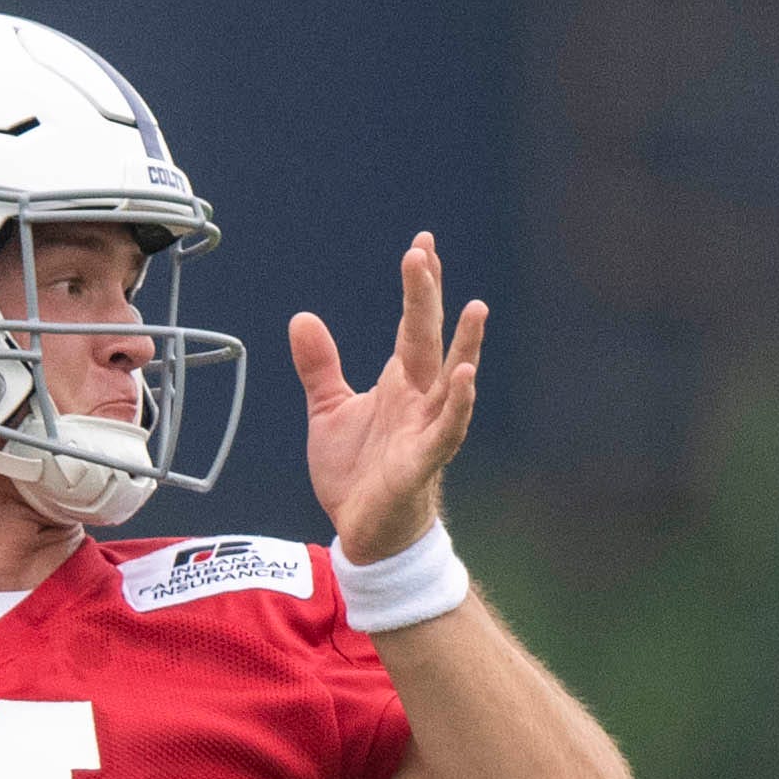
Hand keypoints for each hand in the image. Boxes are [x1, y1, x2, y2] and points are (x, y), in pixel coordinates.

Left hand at [289, 233, 481, 562]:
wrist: (363, 532)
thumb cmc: (357, 472)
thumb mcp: (328, 410)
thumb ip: (320, 366)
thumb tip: (302, 318)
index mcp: (400, 382)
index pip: (414, 324)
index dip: (418, 287)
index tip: (421, 246)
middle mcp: (419, 399)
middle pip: (427, 339)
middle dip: (427, 297)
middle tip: (424, 254)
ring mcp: (425, 429)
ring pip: (450, 380)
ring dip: (465, 346)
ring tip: (476, 309)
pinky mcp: (421, 463)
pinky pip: (445, 431)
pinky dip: (457, 406)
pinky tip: (464, 379)